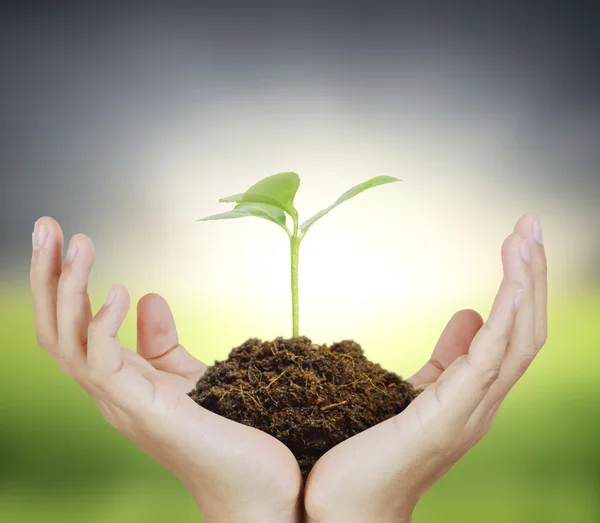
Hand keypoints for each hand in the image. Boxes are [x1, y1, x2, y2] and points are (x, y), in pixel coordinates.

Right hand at [30, 217, 302, 522]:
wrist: (257, 489)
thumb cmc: (226, 435)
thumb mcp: (189, 377)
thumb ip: (163, 344)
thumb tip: (149, 298)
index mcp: (119, 381)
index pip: (73, 327)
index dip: (63, 283)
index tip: (65, 236)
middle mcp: (110, 393)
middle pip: (58, 330)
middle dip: (49, 276)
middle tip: (48, 224)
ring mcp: (122, 405)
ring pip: (69, 343)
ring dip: (68, 290)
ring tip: (77, 244)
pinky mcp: (145, 413)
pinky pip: (104, 366)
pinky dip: (103, 326)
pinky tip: (118, 292)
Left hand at [303, 213, 547, 522]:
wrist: (347, 508)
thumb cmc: (375, 453)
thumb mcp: (417, 391)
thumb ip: (447, 357)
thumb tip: (467, 312)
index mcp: (475, 392)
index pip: (513, 330)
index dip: (521, 285)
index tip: (519, 240)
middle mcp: (482, 402)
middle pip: (524, 329)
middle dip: (531, 274)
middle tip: (531, 223)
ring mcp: (469, 412)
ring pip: (516, 339)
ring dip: (525, 285)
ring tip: (526, 236)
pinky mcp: (444, 417)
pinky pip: (488, 362)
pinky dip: (505, 319)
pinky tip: (512, 283)